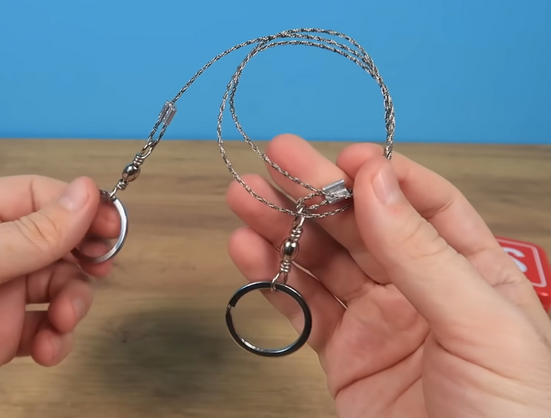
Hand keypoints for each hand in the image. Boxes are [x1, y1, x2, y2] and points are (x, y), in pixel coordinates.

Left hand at [0, 175, 118, 417]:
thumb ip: (29, 233)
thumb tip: (86, 193)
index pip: (35, 196)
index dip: (79, 208)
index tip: (113, 227)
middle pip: (53, 240)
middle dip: (80, 258)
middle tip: (100, 272)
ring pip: (55, 284)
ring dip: (72, 302)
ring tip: (64, 322)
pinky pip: (44, 328)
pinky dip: (57, 337)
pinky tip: (49, 350)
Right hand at [226, 134, 550, 416]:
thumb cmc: (511, 417)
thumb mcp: (482, 327)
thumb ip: (424, 256)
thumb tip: (376, 183)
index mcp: (472, 272)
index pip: (426, 206)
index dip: (384, 176)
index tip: (343, 158)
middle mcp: (421, 290)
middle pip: (360, 225)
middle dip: (315, 191)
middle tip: (273, 160)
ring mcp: (378, 322)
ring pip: (322, 262)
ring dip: (282, 227)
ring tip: (243, 198)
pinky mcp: (343, 357)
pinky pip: (302, 309)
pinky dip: (272, 279)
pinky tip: (248, 252)